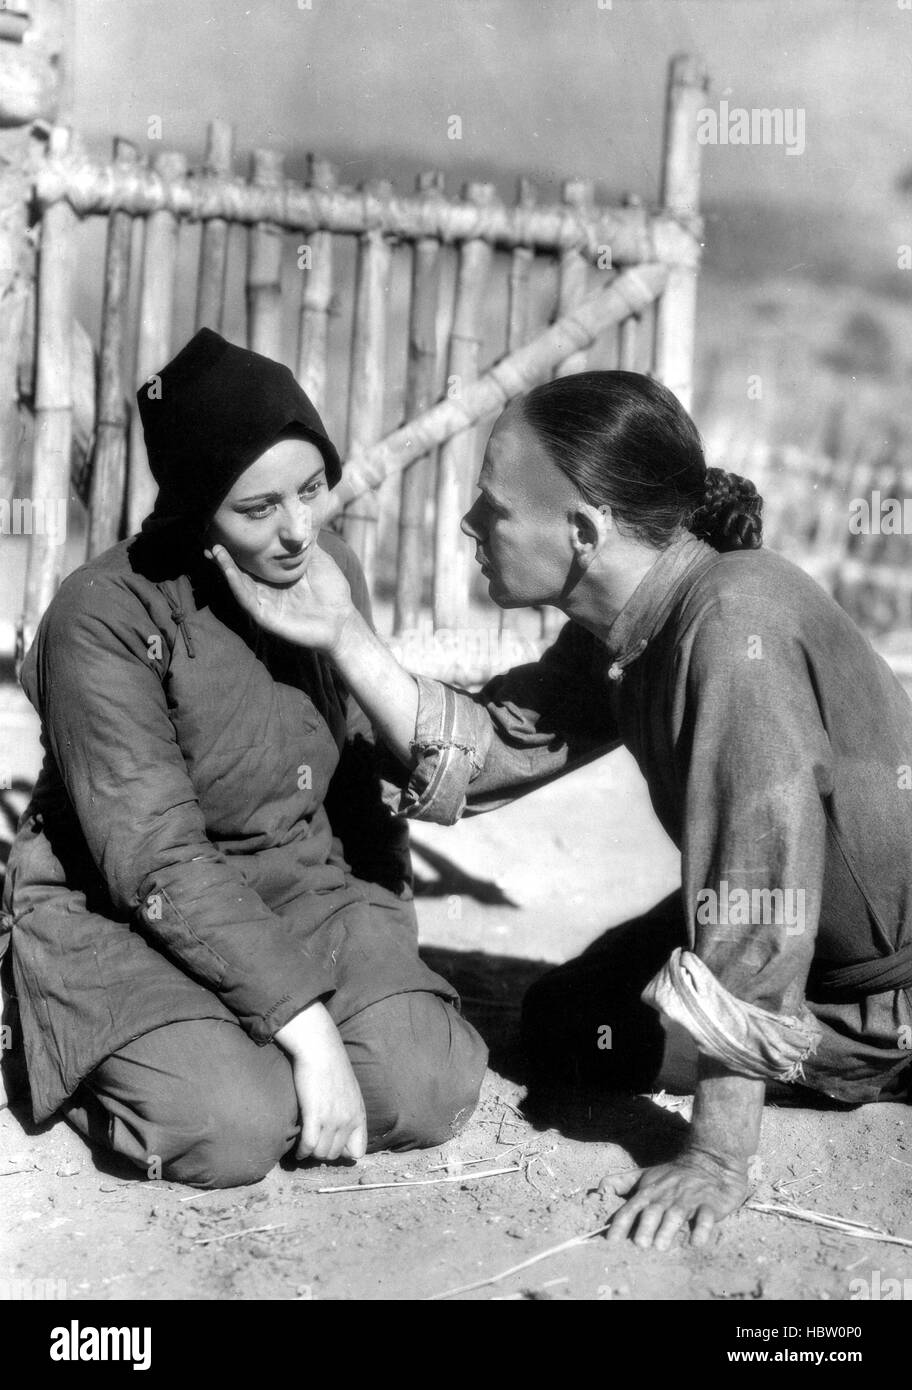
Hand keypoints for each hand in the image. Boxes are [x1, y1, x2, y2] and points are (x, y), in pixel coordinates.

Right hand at [207, 540, 356, 653]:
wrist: (343, 621)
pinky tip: (229, 571)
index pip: (254, 558)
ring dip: (225, 567)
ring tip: (214, 549)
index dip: (240, 544)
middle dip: (224, 554)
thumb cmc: (332, 591)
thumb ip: (306, 542)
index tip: (228, 527)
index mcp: (277, 575)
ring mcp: (264, 602)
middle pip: (240, 570)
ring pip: (238, 583)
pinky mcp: (265, 617)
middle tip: (210, 536)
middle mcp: (267, 588)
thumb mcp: (318, 559)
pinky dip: (236, 585)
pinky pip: (246, 599)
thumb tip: (302, 514)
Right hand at [274, 1002, 366, 1161]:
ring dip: (311, 1153)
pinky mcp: (315, 1114)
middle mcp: (348, 1119)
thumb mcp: (350, 1091)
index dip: (343, 1152)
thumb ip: (349, 1111)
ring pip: (321, 1153)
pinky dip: (301, 1151)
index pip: (358, 1151)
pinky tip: (298, 1149)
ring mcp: (333, 1118)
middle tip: (312, 1144)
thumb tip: (341, 1129)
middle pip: (334, 1154)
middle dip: (322, 1152)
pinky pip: (309, 1145)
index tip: (330, 1145)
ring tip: (304, 1146)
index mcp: (359, 1114)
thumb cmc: (332, 1066)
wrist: (320, 1049)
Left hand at [603, 1148, 749, 1250]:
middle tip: (640, 1244)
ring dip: (668, 1229)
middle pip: (654, 1211)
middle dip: (645, 1226)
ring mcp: (689, 1199)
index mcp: (649, 1191)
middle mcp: (666, 1195)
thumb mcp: (644, 1176)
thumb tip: (593, 1193)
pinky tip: (696, 1242)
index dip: (621, 1222)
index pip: (631, 1207)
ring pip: (677, 1214)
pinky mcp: (710, 1204)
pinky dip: (702, 1229)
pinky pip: (706, 1216)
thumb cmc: (672, 1175)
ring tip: (661, 1246)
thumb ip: (619, 1184)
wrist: (710, 1161)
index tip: (611, 1240)